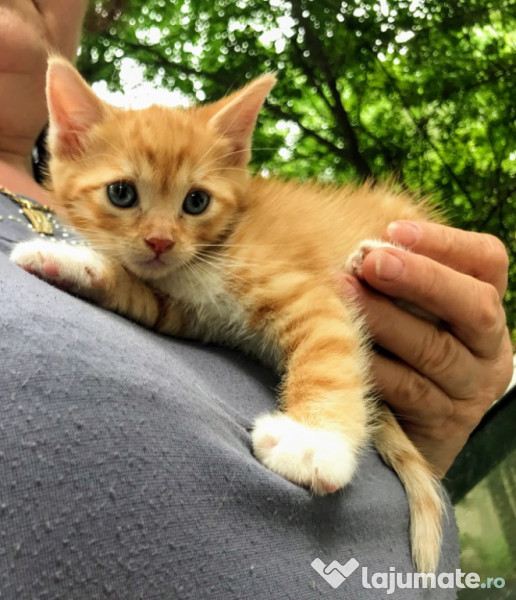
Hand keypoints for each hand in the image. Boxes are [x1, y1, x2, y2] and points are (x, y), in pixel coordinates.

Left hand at [340, 221, 513, 476]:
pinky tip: (342, 346)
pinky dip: (374, 365)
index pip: (487, 260)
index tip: (394, 231)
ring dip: (386, 319)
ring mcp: (471, 389)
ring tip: (343, 292)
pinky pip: (408, 391)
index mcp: (483, 304)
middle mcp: (489, 346)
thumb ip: (398, 264)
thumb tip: (367, 223)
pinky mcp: (444, 424)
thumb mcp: (407, 301)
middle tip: (370, 259)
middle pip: (474, 305)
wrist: (405, 422)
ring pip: (435, 350)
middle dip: (421, 279)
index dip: (444, 242)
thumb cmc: (399, 345)